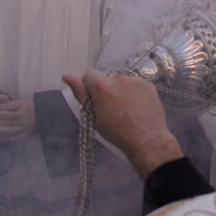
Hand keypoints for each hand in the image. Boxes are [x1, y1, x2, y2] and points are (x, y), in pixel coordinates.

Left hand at [0, 94, 36, 141]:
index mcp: (19, 115)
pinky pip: (7, 140)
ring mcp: (21, 133)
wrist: (44, 115)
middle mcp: (20, 125)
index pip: (1, 116)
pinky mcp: (21, 137)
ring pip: (2, 134)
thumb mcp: (21, 102)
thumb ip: (7, 105)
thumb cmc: (32, 107)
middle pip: (0, 125)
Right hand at [63, 70, 183, 178]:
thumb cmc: (116, 132)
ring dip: (120, 90)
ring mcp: (136, 80)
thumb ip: (80, 94)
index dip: (89, 87)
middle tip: (112, 108)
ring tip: (126, 109)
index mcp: (102, 86)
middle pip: (107, 78)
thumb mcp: (93, 116)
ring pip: (122, 81)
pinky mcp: (148, 84)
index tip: (95, 101)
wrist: (146, 140)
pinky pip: (136, 84)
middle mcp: (119, 78)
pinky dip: (134, 92)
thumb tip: (66, 76)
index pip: (89, 74)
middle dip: (106, 89)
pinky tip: (137, 107)